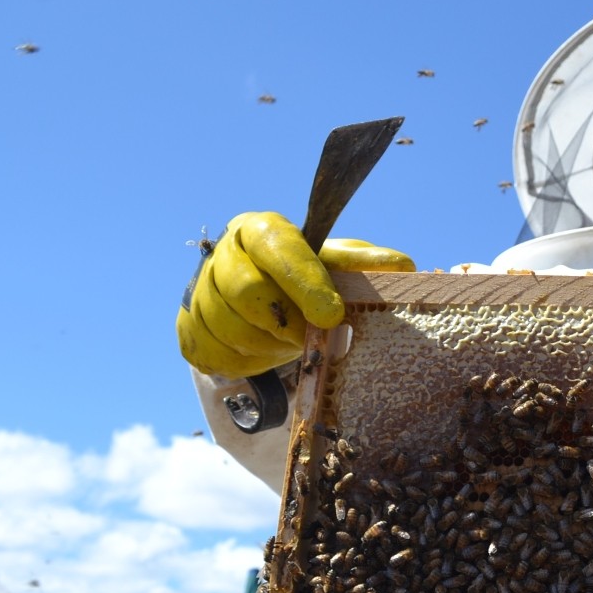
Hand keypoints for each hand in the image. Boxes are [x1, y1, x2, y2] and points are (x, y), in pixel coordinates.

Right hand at [177, 211, 413, 376]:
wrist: (256, 303)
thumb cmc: (304, 279)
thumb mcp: (336, 266)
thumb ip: (364, 265)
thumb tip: (404, 266)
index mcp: (260, 229)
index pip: (278, 249)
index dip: (305, 283)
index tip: (332, 314)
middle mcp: (223, 254)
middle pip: (246, 291)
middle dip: (286, 322)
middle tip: (310, 338)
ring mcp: (199, 291)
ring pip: (231, 328)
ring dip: (269, 346)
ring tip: (289, 343)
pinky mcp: (188, 329)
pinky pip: (217, 355)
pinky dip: (248, 363)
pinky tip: (265, 353)